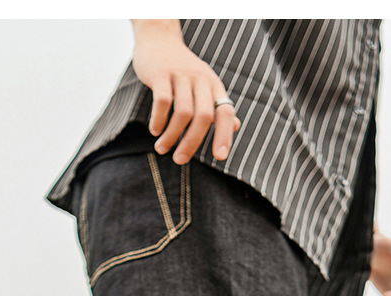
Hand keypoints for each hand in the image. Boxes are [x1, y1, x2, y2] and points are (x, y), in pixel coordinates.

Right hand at [131, 20, 239, 163]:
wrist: (160, 39)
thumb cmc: (182, 70)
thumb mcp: (204, 85)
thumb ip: (217, 106)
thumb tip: (236, 127)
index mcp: (213, 85)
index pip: (225, 112)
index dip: (225, 135)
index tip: (220, 157)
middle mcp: (201, 79)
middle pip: (203, 117)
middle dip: (191, 143)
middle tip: (179, 160)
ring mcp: (181, 75)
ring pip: (182, 112)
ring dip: (171, 136)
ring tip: (161, 149)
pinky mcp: (161, 73)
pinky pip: (162, 101)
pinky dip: (158, 120)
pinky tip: (155, 130)